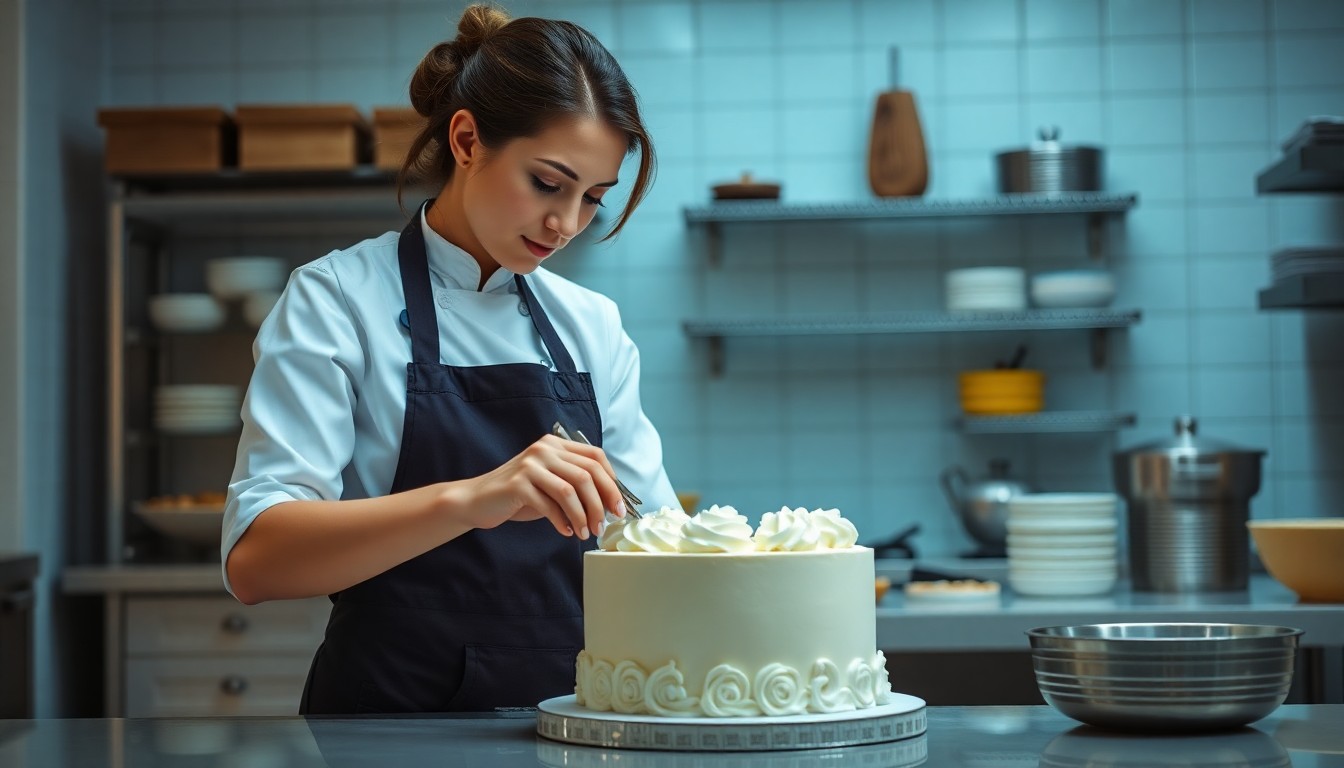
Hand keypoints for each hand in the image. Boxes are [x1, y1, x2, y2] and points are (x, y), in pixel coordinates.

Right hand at [454, 434, 626, 538]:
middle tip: (605, 525)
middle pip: (587, 474)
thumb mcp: (551, 484)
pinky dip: (563, 521)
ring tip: (587, 533)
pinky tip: (567, 531)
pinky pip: (550, 504)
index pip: (596, 457)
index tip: (618, 506)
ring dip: (584, 515)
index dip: (612, 482)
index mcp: (556, 445)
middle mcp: (545, 449)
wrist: (479, 500)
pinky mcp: (519, 484)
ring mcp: (531, 465)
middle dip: (602, 503)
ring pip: (571, 490)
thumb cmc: (520, 496)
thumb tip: (610, 504)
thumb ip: (576, 485)